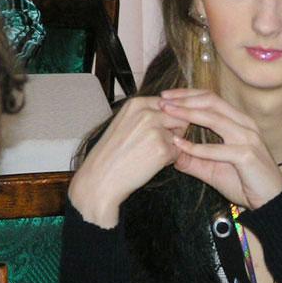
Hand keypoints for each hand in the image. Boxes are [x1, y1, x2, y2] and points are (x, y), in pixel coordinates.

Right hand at [69, 96, 188, 226]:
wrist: (101, 178)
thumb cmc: (111, 153)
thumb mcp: (124, 122)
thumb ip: (146, 113)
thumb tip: (170, 110)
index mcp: (137, 104)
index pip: (168, 104)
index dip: (167, 119)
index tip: (158, 130)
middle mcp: (148, 114)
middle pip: (178, 118)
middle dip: (174, 131)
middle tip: (155, 144)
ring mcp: (156, 131)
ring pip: (180, 135)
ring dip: (171, 145)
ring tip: (150, 154)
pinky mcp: (163, 149)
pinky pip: (178, 152)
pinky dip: (169, 160)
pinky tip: (151, 163)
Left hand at [160, 89, 281, 209]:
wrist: (270, 202)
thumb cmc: (245, 182)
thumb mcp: (213, 169)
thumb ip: (194, 160)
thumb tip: (171, 153)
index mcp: (239, 122)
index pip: (211, 99)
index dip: (187, 95)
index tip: (166, 97)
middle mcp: (245, 124)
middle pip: (211, 101)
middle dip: (184, 99)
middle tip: (162, 100)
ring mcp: (248, 138)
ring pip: (214, 119)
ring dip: (188, 114)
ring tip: (168, 113)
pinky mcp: (247, 155)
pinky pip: (217, 149)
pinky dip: (196, 147)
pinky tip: (179, 144)